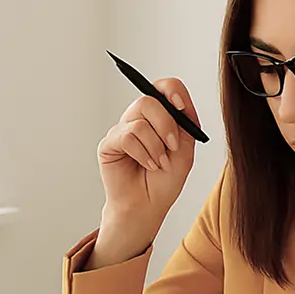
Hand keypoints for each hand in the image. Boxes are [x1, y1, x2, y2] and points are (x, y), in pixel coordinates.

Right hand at [88, 79, 199, 267]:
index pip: (164, 88)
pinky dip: (142, 153)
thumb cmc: (165, 180)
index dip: (172, 91)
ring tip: (159, 162)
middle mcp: (140, 119)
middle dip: (166, 125)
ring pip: (139, 120)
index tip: (181, 107)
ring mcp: (123, 130)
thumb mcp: (185, 150)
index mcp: (161, 117)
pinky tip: (147, 165)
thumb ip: (185, 124)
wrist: (149, 206)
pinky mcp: (109, 143)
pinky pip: (126, 137)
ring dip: (155, 145)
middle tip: (173, 147)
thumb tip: (178, 100)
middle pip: (149, 100)